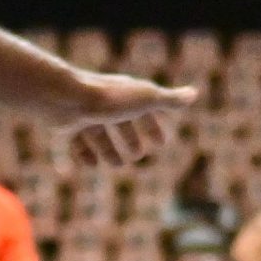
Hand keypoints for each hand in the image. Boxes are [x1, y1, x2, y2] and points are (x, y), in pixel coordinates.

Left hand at [60, 71, 197, 166]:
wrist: (65, 98)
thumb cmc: (110, 99)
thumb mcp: (146, 99)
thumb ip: (169, 99)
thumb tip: (194, 94)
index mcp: (127, 95)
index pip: (145, 110)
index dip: (154, 127)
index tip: (161, 143)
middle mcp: (106, 104)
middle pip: (122, 123)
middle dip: (131, 139)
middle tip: (138, 156)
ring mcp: (85, 114)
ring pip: (99, 134)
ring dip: (109, 150)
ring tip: (117, 165)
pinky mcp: (66, 125)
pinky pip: (74, 143)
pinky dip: (83, 155)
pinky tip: (89, 167)